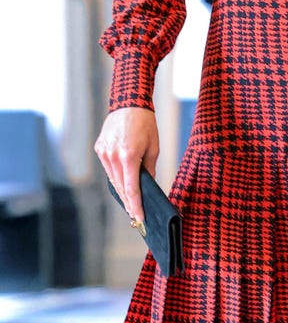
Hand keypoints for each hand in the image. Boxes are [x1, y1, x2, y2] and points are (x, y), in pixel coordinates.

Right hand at [94, 107, 158, 224]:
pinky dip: (116, 177)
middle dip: (129, 203)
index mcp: (128, 156)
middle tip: (136, 216)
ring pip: (113, 179)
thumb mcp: (153, 148)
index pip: (131, 188)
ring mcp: (103, 153)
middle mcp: (112, 156)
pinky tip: (123, 184)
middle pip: (120, 187)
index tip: (139, 218)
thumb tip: (147, 186)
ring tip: (131, 204)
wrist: (129, 104)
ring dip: (122, 191)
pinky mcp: (99, 149)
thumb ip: (149, 169)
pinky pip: (108, 169)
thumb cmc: (145, 124)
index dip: (136, 206)